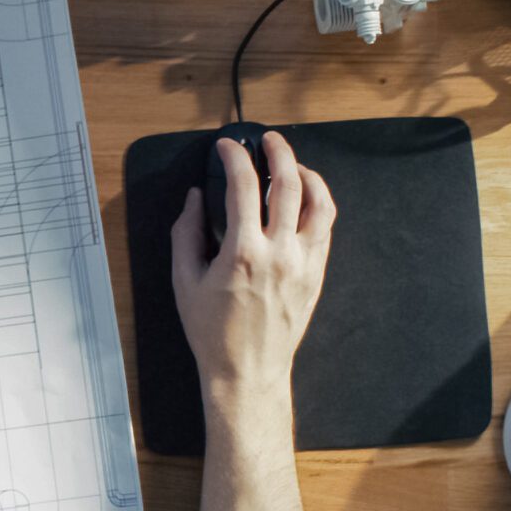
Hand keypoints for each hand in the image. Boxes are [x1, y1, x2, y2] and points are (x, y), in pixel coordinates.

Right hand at [170, 131, 333, 401]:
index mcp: (242, 252)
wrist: (247, 370)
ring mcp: (304, 263)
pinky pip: (326, 228)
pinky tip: (305, 199)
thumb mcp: (185, 280)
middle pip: (289, 183)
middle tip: (267, 140)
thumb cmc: (212, 330)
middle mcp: (279, 253)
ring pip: (320, 202)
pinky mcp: (317, 274)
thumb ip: (186, 233)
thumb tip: (196, 198)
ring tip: (293, 165)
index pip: (243, 185)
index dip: (234, 156)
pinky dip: (318, 204)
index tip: (226, 147)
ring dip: (307, 174)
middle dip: (278, 152)